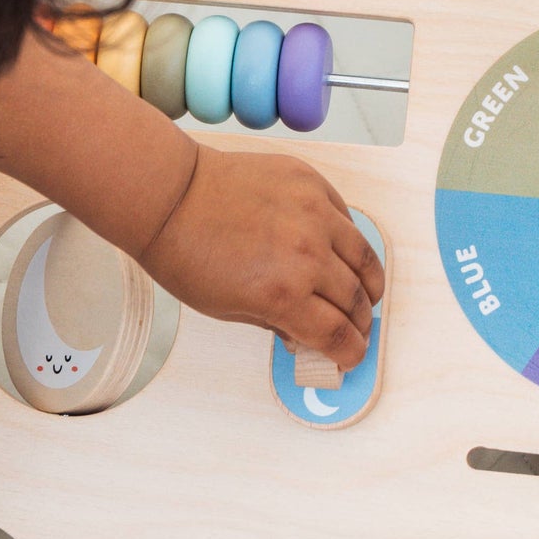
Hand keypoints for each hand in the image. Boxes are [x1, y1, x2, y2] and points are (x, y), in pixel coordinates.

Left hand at [138, 146, 386, 367]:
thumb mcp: (226, 310)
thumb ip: (276, 323)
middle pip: (356, 300)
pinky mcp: (311, 184)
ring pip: (365, 257)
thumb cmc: (186, 253)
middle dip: (359, 323)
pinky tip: (338, 253)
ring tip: (362, 294)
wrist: (170, 196)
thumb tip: (306, 335)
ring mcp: (313, 214)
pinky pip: (346, 218)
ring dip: (368, 283)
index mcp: (282, 295)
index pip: (337, 335)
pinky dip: (348, 241)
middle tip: (355, 328)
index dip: (349, 352)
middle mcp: (306, 255)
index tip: (349, 355)